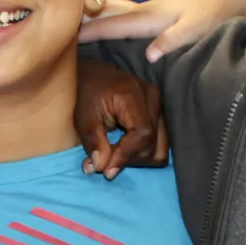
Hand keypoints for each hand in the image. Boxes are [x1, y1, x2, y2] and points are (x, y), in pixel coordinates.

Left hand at [74, 58, 166, 178]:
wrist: (96, 74)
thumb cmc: (87, 93)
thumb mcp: (83, 117)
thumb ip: (93, 142)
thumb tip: (101, 168)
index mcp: (132, 94)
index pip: (142, 133)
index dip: (126, 155)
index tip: (107, 170)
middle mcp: (152, 98)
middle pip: (152, 144)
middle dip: (128, 159)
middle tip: (104, 162)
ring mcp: (161, 105)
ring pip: (161, 148)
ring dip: (137, 158)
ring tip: (115, 154)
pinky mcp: (162, 113)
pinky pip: (161, 144)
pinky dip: (144, 152)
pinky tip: (126, 148)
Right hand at [80, 0, 245, 59]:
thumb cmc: (212, 13)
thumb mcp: (196, 29)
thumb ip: (172, 40)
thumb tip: (150, 54)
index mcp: (150, 18)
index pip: (113, 26)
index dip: (89, 32)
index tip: (65, 36)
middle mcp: (143, 11)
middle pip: (105, 14)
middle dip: (80, 17)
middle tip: (52, 19)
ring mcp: (147, 10)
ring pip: (111, 10)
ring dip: (90, 11)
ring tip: (67, 13)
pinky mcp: (152, 12)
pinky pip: (121, 13)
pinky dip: (105, 11)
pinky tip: (100, 11)